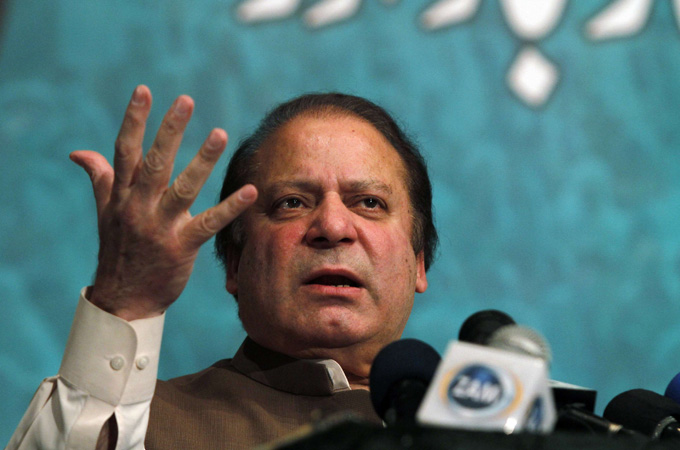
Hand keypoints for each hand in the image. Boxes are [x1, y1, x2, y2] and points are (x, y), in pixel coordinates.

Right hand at [70, 85, 256, 320]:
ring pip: (183, 188)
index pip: (126, 151)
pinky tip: (251, 191)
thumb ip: (100, 179)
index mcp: (121, 196)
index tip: (144, 90)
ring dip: (202, 160)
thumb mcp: (105, 213)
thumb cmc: (118, 251)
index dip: (134, 120)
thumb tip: (79, 152)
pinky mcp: (182, 247)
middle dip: (170, 130)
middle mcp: (138, 207)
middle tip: (186, 101)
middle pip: (154, 163)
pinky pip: (209, 223)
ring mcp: (160, 227)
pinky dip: (230, 208)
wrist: (123, 299)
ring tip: (220, 133)